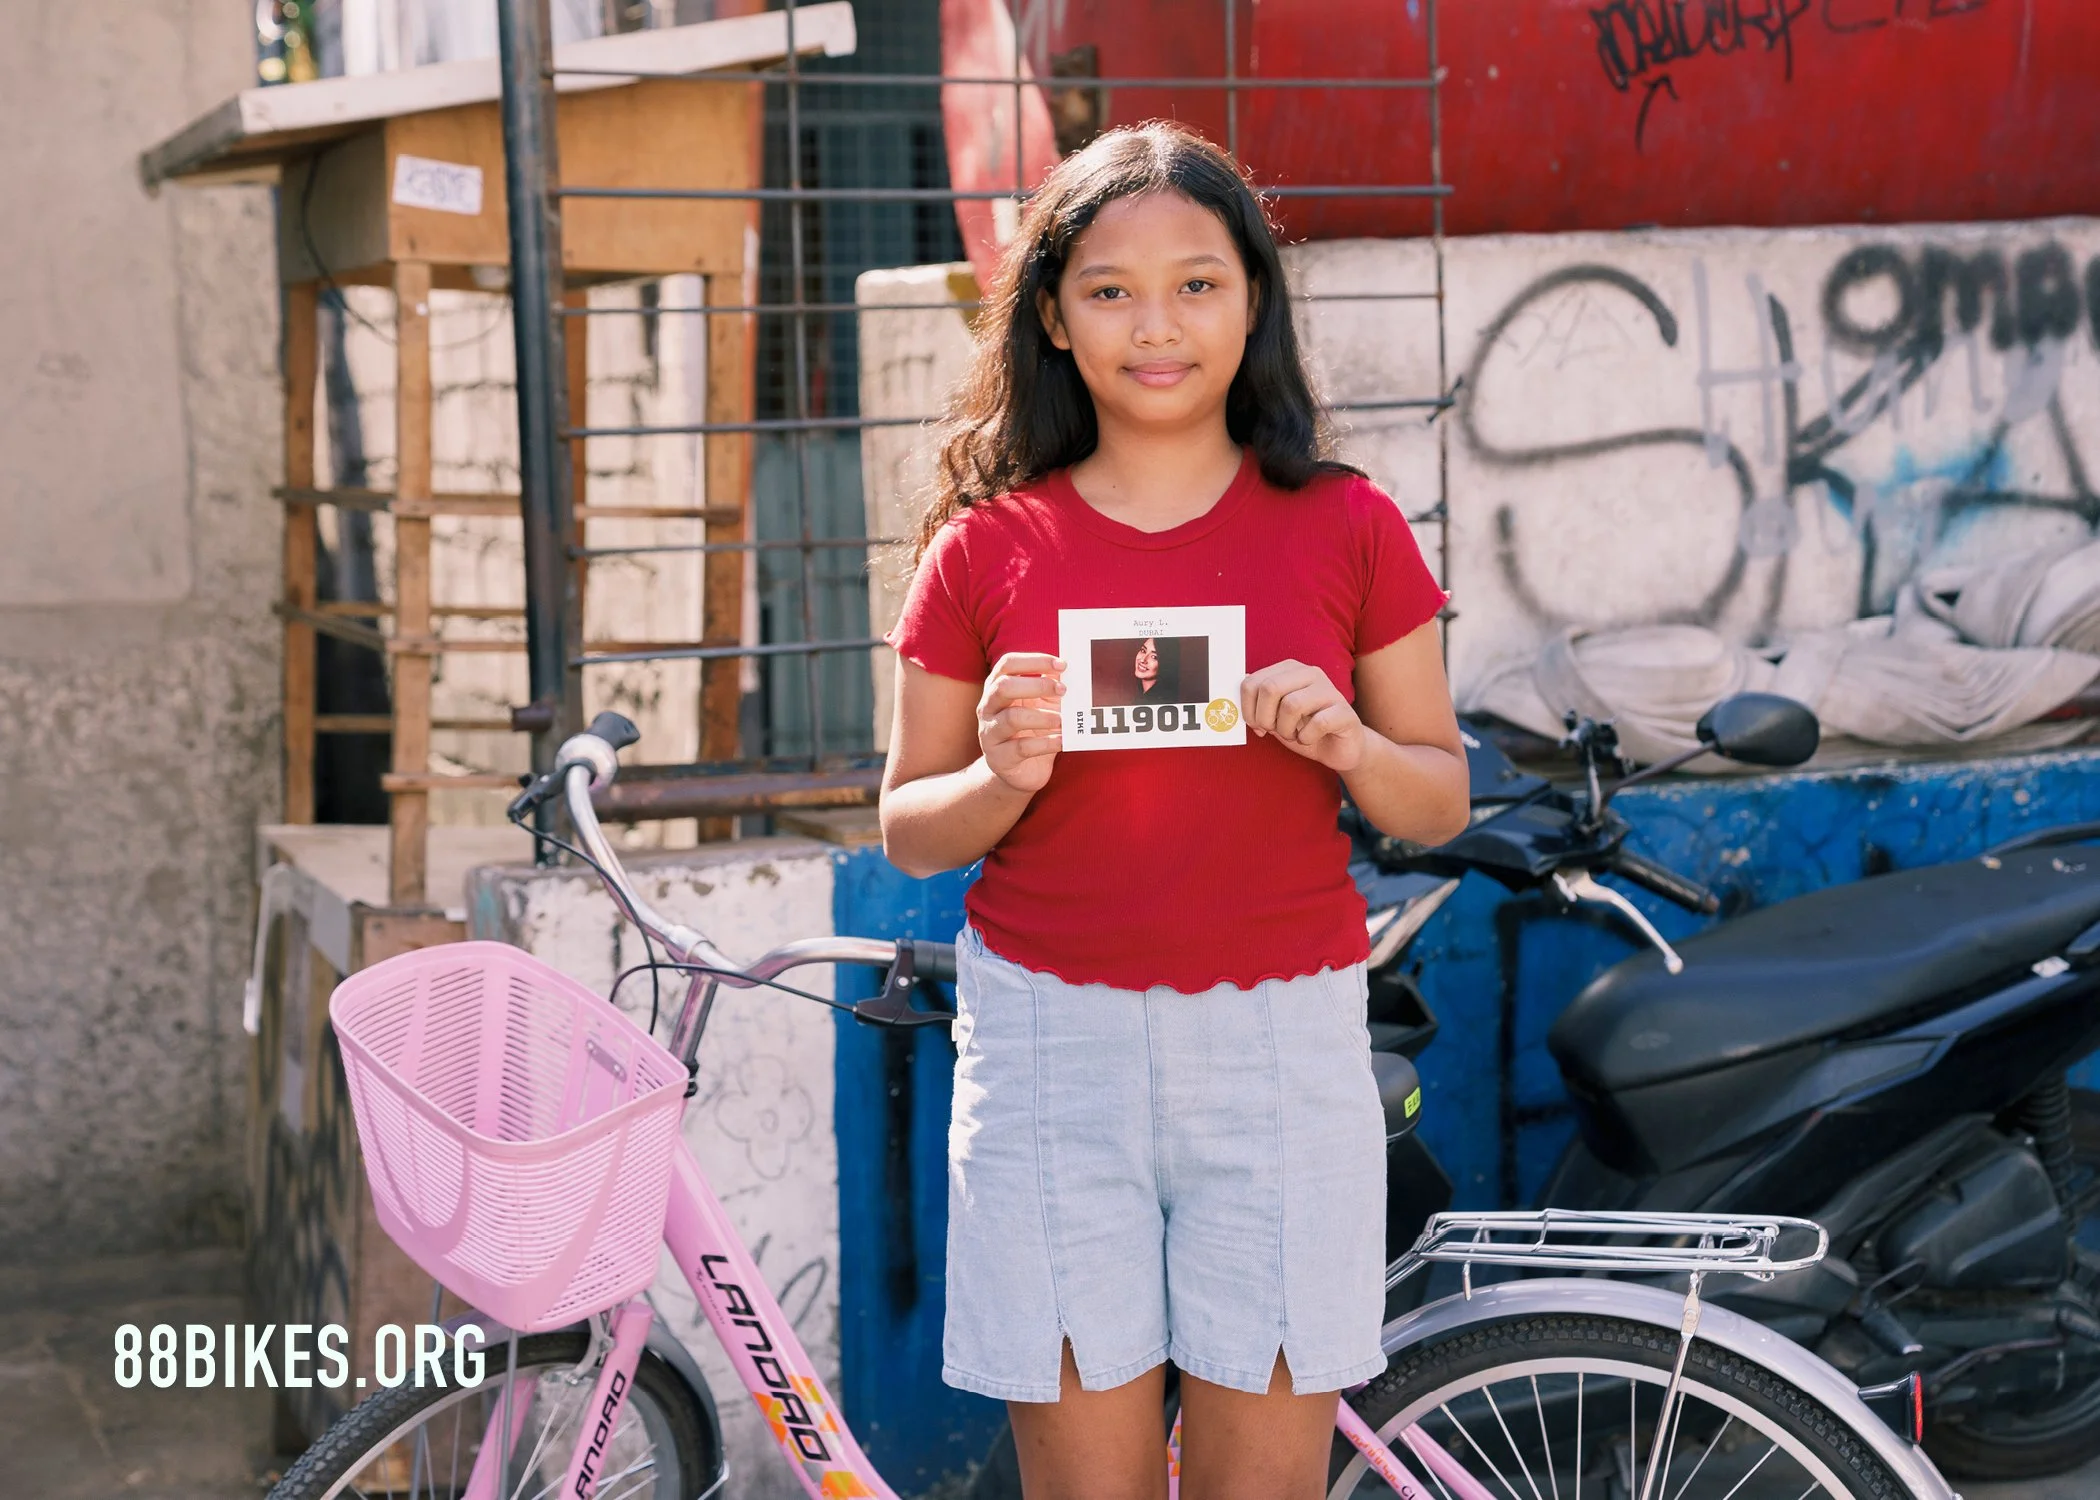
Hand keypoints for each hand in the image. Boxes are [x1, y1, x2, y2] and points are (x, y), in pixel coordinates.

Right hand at [978, 652, 1064, 793]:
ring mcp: (990, 734)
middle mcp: (988, 708)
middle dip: (1037, 685)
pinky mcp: (1000, 759)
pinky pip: (1022, 748)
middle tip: (1064, 690)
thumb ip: (1049, 687)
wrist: (1019, 772)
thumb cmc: (1031, 731)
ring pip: (1012, 718)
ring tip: (1062, 720)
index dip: (1034, 660)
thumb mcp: (1040, 705)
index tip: (1062, 665)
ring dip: (1043, 717)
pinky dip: (1046, 743)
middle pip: (1004, 687)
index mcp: (996, 688)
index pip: (1008, 664)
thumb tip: (1066, 670)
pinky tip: (1062, 741)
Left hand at [1240, 659, 1364, 771]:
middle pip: (1270, 688)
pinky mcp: (1345, 712)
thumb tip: (1234, 693)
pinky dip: (1306, 738)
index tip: (1255, 725)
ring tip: (1293, 735)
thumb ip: (1257, 702)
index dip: (1247, 708)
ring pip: (1292, 705)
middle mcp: (1310, 673)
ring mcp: (1330, 691)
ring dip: (1285, 729)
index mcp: (1289, 670)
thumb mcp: (1274, 715)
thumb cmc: (1302, 729)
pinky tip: (1309, 739)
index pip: (1253, 681)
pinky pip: (1317, 723)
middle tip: (1273, 730)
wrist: (1338, 748)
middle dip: (1264, 717)